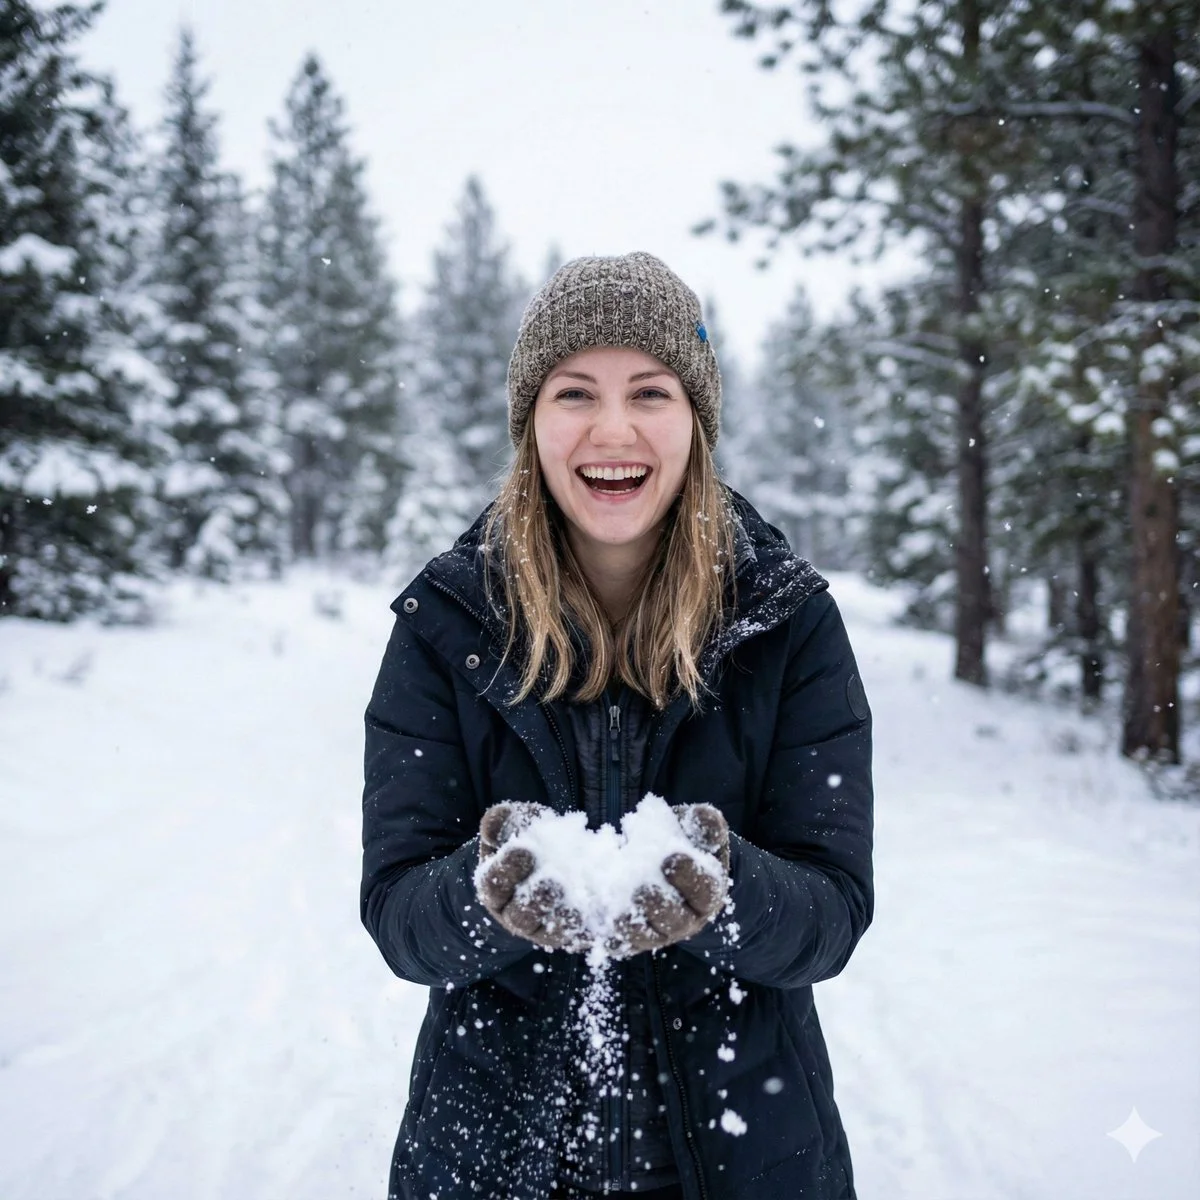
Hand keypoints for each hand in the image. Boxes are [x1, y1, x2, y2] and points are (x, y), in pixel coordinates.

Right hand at [475, 802, 588, 950]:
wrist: (555, 857)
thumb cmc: (529, 839)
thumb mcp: (516, 825)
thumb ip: (505, 821)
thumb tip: (494, 823)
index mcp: (496, 888)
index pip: (493, 885)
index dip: (506, 870)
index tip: (523, 850)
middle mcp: (516, 914)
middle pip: (520, 916)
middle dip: (536, 899)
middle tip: (552, 879)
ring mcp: (544, 928)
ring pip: (549, 934)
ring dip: (563, 921)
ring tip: (576, 906)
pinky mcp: (571, 934)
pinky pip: (579, 937)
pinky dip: (590, 929)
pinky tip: (604, 917)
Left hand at [607, 804, 729, 957]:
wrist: (661, 862)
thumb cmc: (683, 843)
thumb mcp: (696, 830)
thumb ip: (703, 823)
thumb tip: (704, 816)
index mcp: (706, 893)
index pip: (705, 890)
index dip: (691, 877)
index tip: (672, 857)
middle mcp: (684, 919)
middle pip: (675, 921)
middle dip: (658, 905)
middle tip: (642, 888)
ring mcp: (655, 933)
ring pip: (643, 937)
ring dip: (629, 926)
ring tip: (616, 911)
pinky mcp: (628, 938)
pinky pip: (615, 941)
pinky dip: (601, 933)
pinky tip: (588, 919)